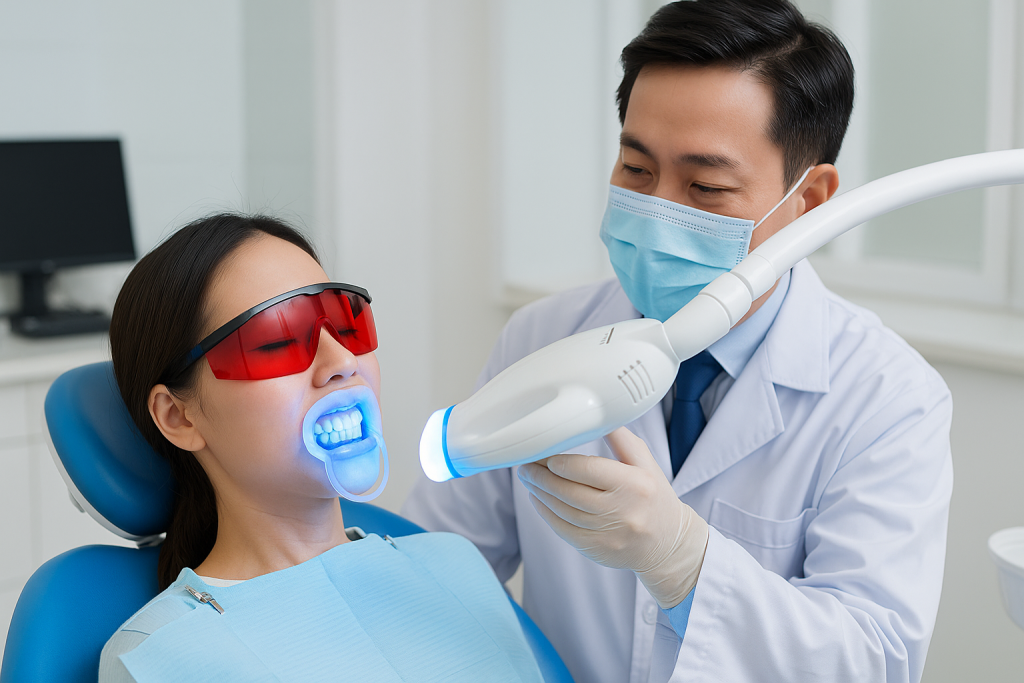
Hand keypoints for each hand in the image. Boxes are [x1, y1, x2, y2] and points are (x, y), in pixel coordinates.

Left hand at [518, 427, 708, 608]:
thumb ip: (621, 439)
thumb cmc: (653, 497)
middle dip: (541, 476)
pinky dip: (546, 512)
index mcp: (634, 484)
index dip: (560, 462)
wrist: (668, 543)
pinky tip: (538, 499)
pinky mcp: (596, 549)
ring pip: (562, 510)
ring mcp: (607, 533)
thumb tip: (596, 415)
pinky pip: (562, 529)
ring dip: (539, 492)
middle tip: (526, 464)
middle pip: (569, 491)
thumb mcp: (645, 463)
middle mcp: (621, 510)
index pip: (588, 470)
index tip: (545, 455)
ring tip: (528, 478)